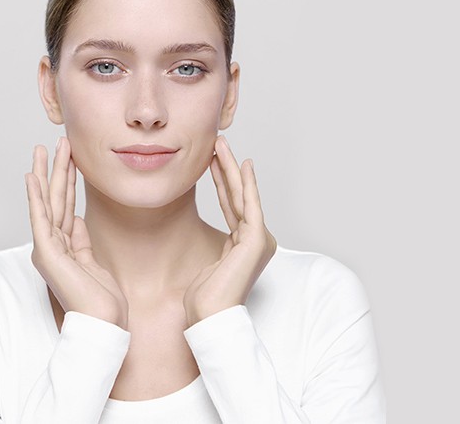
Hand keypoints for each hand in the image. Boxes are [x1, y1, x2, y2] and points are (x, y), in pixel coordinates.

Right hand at [25, 137, 128, 329]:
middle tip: (58, 142)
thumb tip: (75, 220)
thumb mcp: (94, 262)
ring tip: (45, 148)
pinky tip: (32, 176)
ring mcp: (47, 248)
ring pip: (47, 202)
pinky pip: (40, 218)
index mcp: (62, 247)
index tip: (69, 158)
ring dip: (46, 173)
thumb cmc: (101, 300)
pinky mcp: (47, 253)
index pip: (64, 206)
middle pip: (54, 199)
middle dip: (56, 169)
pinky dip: (35, 196)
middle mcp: (51, 246)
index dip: (67, 180)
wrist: (103, 323)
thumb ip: (81, 240)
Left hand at [185, 135, 277, 327]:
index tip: (213, 161)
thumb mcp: (206, 263)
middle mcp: (256, 240)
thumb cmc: (203, 298)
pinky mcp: (256, 239)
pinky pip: (249, 205)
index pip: (231, 206)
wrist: (209, 316)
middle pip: (237, 197)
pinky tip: (242, 165)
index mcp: (244, 246)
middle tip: (218, 143)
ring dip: (231, 168)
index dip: (222, 182)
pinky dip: (246, 184)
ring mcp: (258, 240)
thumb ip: (214, 246)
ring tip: (221, 145)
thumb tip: (201, 235)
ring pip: (242, 196)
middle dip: (227, 168)